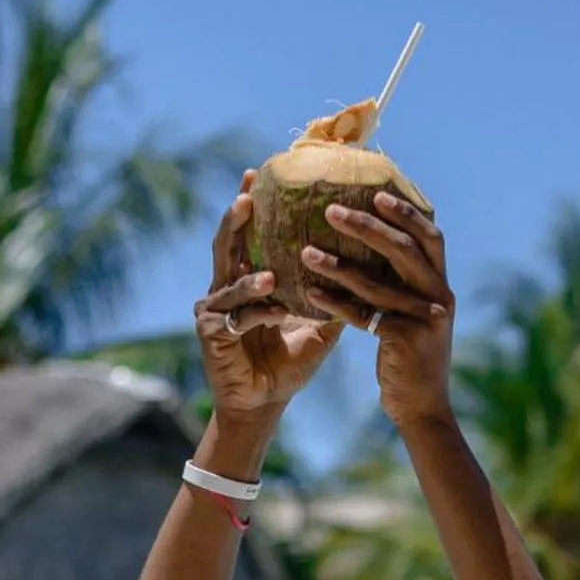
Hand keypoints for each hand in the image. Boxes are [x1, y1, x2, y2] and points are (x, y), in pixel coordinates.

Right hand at [196, 173, 342, 424]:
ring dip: (250, 269)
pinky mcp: (211, 334)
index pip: (246, 236)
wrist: (263, 405)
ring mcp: (213, 311)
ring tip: (267, 260)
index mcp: (244, 280)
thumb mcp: (314, 326)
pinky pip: (238, 316)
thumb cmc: (286, 364)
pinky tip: (275, 302)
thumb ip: (331, 296)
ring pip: (229, 279)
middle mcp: (224, 289)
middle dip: (235, 219)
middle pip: (226, 245)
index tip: (257, 174)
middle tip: (247, 194)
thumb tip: (367, 266)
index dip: (249, 205)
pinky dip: (258, 308)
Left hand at [302, 192, 454, 431]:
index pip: (431, 237)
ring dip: (338, 263)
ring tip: (304, 250)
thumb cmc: (410, 363)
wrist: (423, 411)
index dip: (407, 213)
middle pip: (403, 249)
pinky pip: (362, 315)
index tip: (377, 193)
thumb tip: (372, 254)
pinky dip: (334, 302)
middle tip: (331, 210)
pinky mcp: (405, 340)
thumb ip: (401, 289)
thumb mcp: (412, 320)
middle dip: (366, 226)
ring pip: (376, 282)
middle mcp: (438, 298)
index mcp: (441, 287)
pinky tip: (309, 292)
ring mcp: (424, 319)